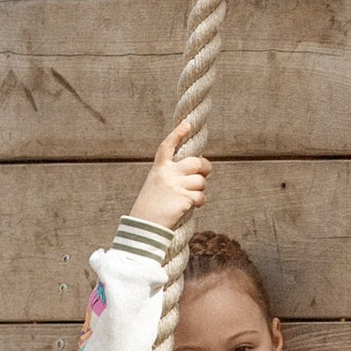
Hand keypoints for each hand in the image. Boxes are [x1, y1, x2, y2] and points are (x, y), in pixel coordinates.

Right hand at [133, 117, 211, 232]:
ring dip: (201, 189)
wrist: (145, 225)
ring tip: (191, 196)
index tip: (186, 125)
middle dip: (205, 167)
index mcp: (159, 168)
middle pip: (196, 162)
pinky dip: (200, 201)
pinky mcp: (184, 198)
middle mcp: (167, 173)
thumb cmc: (152, 206)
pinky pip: (201, 196)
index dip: (177, 134)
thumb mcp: (157, 184)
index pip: (167, 146)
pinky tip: (192, 205)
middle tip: (205, 172)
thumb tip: (197, 168)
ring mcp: (175, 185)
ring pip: (201, 181)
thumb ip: (173, 174)